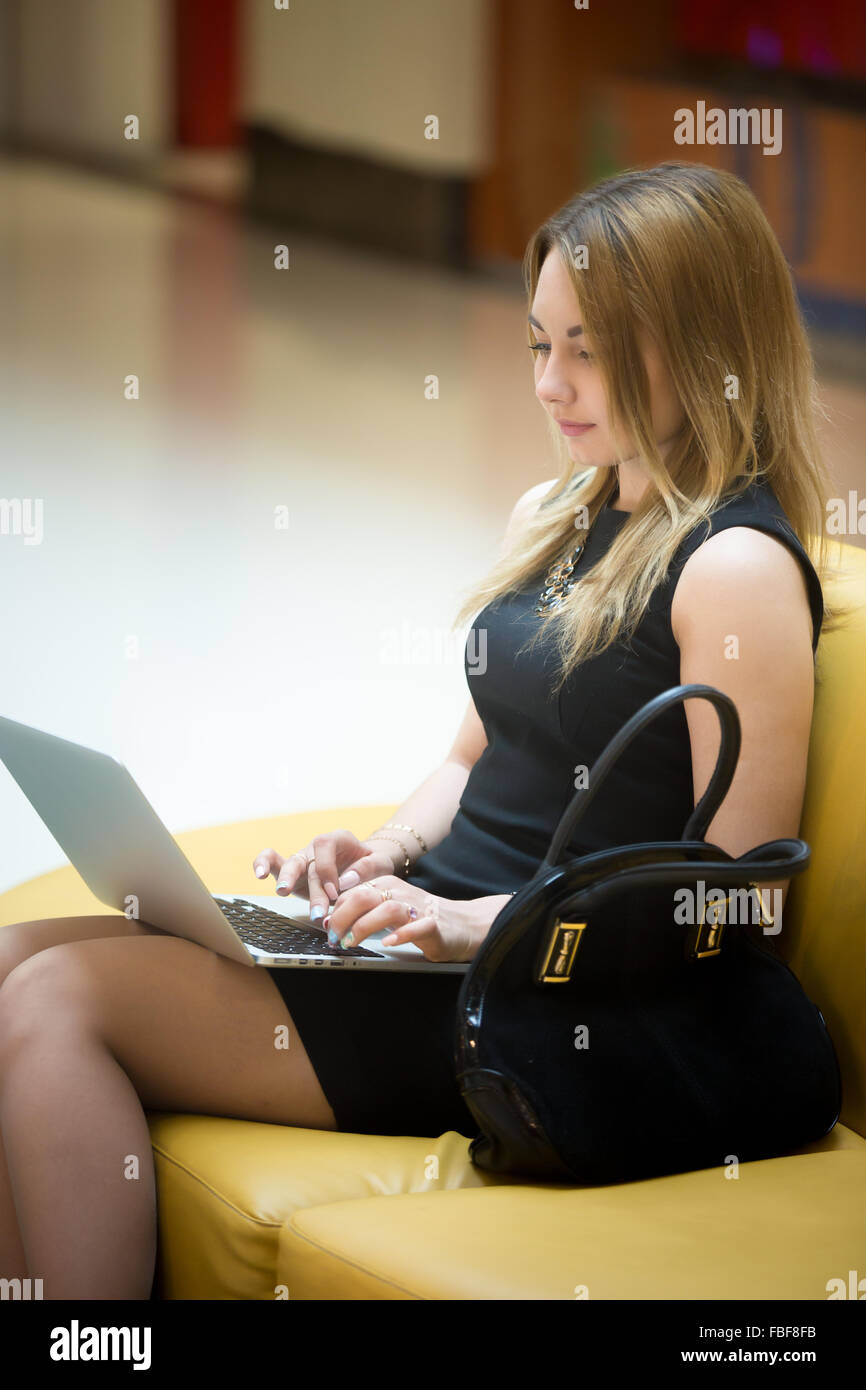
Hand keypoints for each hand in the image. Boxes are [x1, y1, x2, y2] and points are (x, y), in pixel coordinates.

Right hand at [252, 830, 396, 920]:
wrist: (365, 868)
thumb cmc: (372, 865)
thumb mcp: (381, 864)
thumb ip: (368, 869)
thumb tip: (346, 880)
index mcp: (338, 839)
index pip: (327, 847)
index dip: (328, 870)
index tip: (335, 893)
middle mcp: (317, 846)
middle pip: (310, 862)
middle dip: (313, 888)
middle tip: (318, 910)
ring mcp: (303, 857)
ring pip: (290, 863)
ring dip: (286, 879)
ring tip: (283, 891)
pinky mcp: (293, 870)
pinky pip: (273, 860)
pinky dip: (263, 863)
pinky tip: (258, 874)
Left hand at [324, 878, 511, 963]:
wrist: (459, 924)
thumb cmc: (417, 917)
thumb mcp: (386, 908)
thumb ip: (361, 911)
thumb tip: (331, 921)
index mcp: (387, 885)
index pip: (353, 890)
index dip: (335, 908)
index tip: (326, 926)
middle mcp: (400, 892)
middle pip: (364, 896)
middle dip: (343, 917)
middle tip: (334, 937)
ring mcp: (417, 908)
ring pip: (387, 909)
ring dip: (363, 927)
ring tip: (351, 942)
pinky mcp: (432, 925)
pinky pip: (416, 927)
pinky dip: (400, 936)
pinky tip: (387, 944)